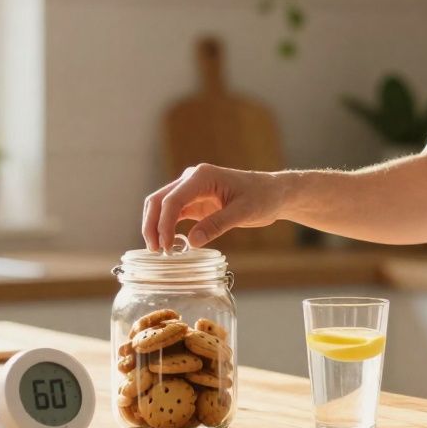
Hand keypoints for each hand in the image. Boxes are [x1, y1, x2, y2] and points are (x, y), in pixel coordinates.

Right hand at [141, 164, 286, 250]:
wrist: (273, 193)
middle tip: (156, 251)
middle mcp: (192, 180)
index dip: (164, 224)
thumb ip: (217, 224)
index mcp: (202, 176)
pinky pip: (173, 213)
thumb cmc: (262, 197)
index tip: (166, 247)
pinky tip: (168, 244)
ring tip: (158, 250)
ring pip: (162, 206)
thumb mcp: (244, 212)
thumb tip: (191, 242)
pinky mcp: (195, 201)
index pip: (173, 200)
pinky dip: (167, 227)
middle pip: (159, 200)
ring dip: (156, 227)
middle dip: (152, 225)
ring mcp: (191, 190)